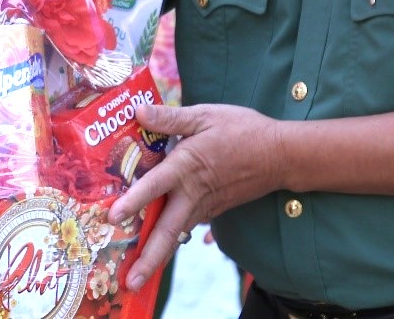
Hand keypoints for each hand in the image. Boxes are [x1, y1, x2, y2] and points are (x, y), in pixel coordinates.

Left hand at [110, 103, 284, 291]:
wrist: (280, 155)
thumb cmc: (242, 130)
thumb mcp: (205, 115)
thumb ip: (171, 117)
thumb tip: (138, 111)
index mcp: (187, 166)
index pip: (155, 186)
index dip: (134, 200)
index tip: (113, 217)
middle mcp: (193, 193)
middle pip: (168, 231)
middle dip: (149, 258)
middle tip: (130, 282)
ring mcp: (204, 206)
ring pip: (178, 236)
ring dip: (158, 257)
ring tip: (138, 277)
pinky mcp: (212, 211)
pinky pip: (188, 228)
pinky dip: (172, 241)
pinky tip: (158, 249)